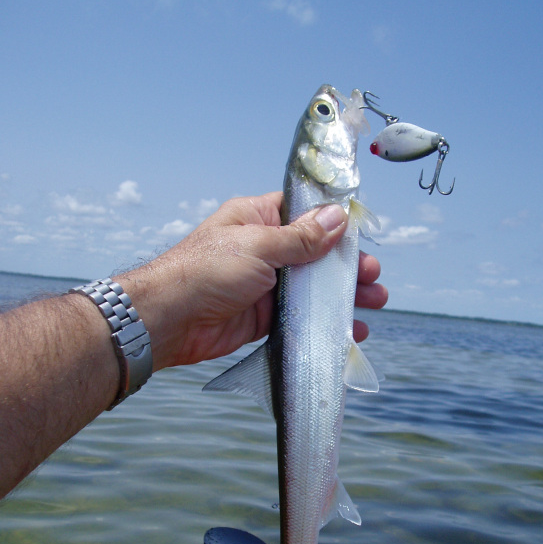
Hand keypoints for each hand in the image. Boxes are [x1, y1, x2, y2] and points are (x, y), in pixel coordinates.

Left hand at [118, 192, 387, 369]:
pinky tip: (350, 330)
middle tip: (373, 276)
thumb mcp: (258, 246)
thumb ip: (301, 238)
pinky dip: (325, 323)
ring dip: (342, 296)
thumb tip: (338, 217)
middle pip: (315, 254)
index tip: (362, 234)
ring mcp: (265, 285)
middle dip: (346, 266)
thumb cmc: (205, 271)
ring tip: (374, 303)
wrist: (169, 320)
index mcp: (258, 219)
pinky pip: (301, 317)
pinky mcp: (263, 317)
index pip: (304, 213)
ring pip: (312, 288)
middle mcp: (264, 249)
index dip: (334, 223)